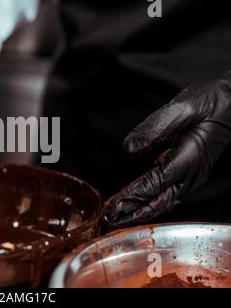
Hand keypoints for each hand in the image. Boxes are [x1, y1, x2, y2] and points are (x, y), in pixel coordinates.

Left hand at [105, 73, 230, 226]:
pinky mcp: (192, 174)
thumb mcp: (182, 107)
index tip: (113, 206)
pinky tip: (137, 205)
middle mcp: (193, 173)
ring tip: (118, 218)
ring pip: (165, 202)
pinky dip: (151, 203)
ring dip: (140, 212)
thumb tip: (128, 148)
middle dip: (133, 213)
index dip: (132, 196)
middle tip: (109, 219)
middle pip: (159, 202)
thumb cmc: (211, 101)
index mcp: (189, 158)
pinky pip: (169, 195)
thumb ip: (154, 127)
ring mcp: (194, 176)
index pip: (155, 183)